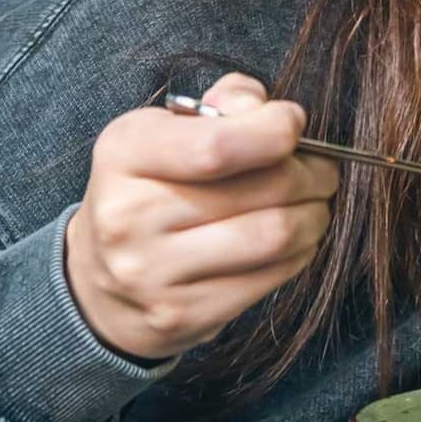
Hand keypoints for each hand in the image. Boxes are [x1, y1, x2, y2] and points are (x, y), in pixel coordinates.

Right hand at [65, 73, 339, 360]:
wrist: (99, 281)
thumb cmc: (149, 189)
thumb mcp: (164, 131)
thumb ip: (222, 106)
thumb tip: (264, 108)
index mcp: (124, 154)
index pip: (218, 146)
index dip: (275, 131)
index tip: (293, 123)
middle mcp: (129, 215)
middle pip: (264, 189)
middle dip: (311, 174)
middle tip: (321, 170)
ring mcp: (154, 273)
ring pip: (275, 236)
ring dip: (313, 215)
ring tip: (313, 203)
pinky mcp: (183, 314)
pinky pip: (271, 277)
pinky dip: (300, 252)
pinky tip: (294, 239)